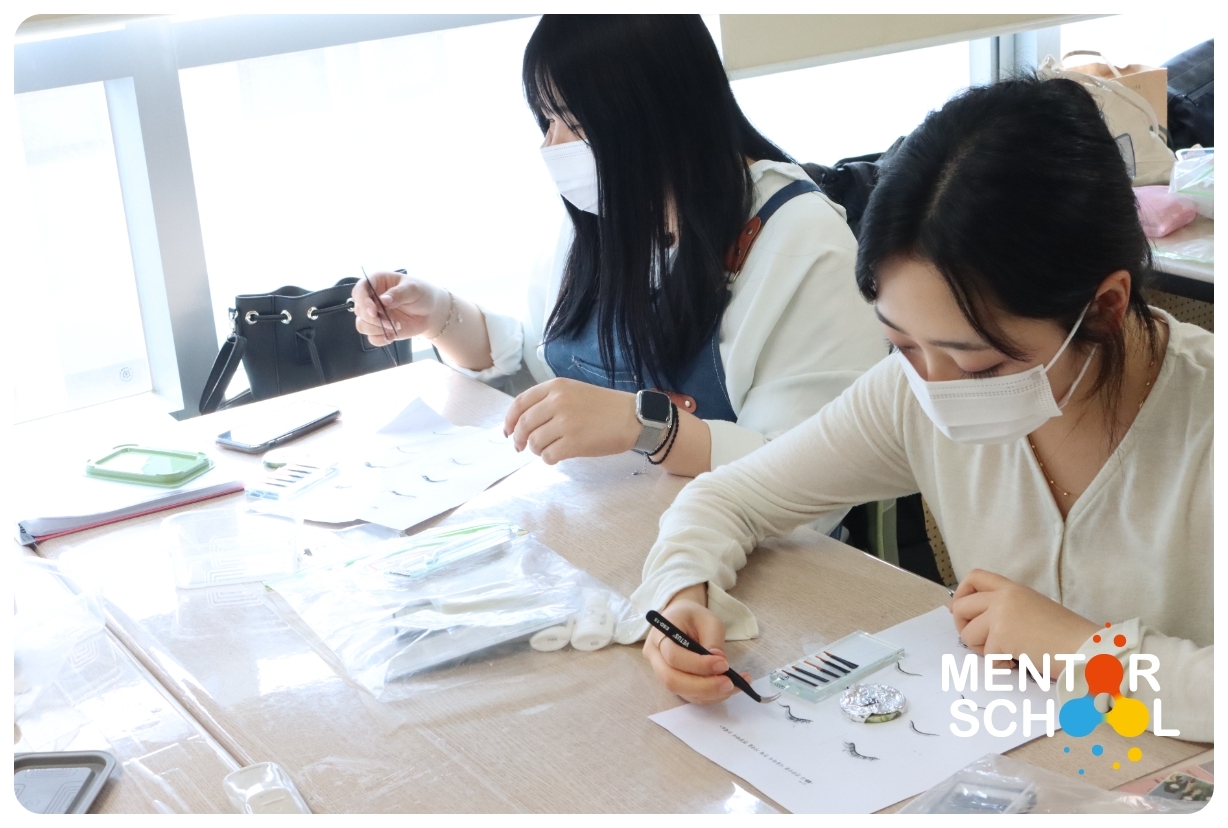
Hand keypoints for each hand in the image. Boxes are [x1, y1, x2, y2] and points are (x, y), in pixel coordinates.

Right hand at [351, 271, 449, 345]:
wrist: (431, 311)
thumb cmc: (422, 293)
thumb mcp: (413, 289)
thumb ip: (398, 293)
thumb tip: (383, 300)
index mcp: (376, 283)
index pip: (359, 290)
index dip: (363, 301)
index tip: (374, 311)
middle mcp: (372, 299)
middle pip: (359, 310)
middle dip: (373, 318)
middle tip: (390, 321)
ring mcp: (375, 315)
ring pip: (362, 325)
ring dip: (376, 329)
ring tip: (395, 327)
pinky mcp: (380, 329)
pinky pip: (372, 338)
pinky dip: (379, 340)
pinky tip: (391, 337)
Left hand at [503, 378, 640, 463]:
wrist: (633, 418)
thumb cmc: (604, 407)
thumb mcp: (574, 391)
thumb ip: (549, 401)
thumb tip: (522, 422)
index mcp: (556, 387)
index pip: (520, 403)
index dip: (509, 420)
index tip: (507, 431)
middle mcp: (557, 402)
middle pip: (524, 425)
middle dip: (518, 439)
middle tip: (521, 447)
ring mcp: (565, 423)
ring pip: (534, 442)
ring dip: (536, 450)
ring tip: (548, 449)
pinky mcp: (573, 443)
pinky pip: (548, 456)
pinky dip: (549, 459)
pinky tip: (557, 456)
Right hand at [642, 586, 742, 703]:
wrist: (681, 619)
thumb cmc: (693, 616)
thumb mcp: (707, 619)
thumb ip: (712, 639)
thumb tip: (719, 661)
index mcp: (659, 636)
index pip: (673, 656)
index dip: (698, 664)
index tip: (724, 664)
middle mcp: (656, 658)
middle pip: (672, 680)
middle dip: (703, 686)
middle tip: (729, 683)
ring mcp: (663, 673)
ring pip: (681, 692)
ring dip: (710, 693)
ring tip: (734, 686)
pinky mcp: (675, 683)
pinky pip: (690, 696)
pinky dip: (710, 696)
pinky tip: (728, 689)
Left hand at [951, 569, 1098, 662]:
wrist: (1086, 649)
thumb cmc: (1065, 635)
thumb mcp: (1033, 609)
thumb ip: (1006, 607)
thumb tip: (976, 619)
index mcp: (1012, 588)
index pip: (974, 576)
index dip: (961, 594)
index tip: (965, 612)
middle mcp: (1003, 597)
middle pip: (960, 606)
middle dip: (964, 627)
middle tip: (982, 642)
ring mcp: (1001, 615)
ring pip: (967, 634)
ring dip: (982, 649)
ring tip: (1006, 653)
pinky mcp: (1002, 636)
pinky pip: (986, 655)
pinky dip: (999, 664)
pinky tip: (1018, 663)